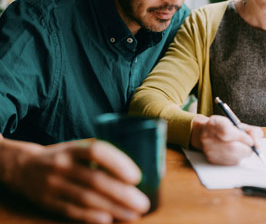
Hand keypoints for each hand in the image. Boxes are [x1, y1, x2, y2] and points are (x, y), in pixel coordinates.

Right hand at [0, 139, 149, 222]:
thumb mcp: (77, 147)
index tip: (136, 177)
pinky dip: (91, 217)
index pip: (97, 151)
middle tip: (143, 203)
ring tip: (133, 214)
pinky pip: (72, 211)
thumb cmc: (62, 156)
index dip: (118, 163)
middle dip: (122, 193)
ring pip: (86, 198)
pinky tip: (109, 220)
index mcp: (73, 148)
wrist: (23, 167)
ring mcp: (53, 184)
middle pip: (95, 180)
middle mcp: (62, 164)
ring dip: (113, 208)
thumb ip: (99, 154)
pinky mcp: (48, 202)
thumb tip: (132, 165)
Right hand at [191, 115, 262, 164]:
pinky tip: (233, 152)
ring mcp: (209, 150)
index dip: (242, 137)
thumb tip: (258, 144)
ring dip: (243, 153)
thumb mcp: (237, 123)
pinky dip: (237, 158)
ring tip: (240, 147)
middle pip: (232, 148)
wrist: (203, 133)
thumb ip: (251, 131)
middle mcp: (208, 137)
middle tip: (250, 146)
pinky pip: (231, 162)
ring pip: (234, 157)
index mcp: (214, 123)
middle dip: (247, 148)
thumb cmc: (224, 127)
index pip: (227, 132)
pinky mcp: (211, 160)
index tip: (251, 140)